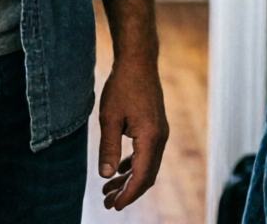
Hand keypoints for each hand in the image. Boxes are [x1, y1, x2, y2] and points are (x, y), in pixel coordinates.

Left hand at [98, 0, 169, 210]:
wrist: (138, 61)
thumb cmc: (122, 86)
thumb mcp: (109, 118)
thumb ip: (109, 148)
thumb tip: (106, 176)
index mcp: (151, 139)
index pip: (141, 177)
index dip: (128, 194)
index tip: (114, 206)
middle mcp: (160, 139)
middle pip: (146, 175)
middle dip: (128, 191)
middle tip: (108, 203)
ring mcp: (160, 133)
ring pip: (147, 166)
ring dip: (129, 179)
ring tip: (109, 190)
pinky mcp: (155, 127)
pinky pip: (147, 154)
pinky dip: (134, 165)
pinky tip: (120, 170)